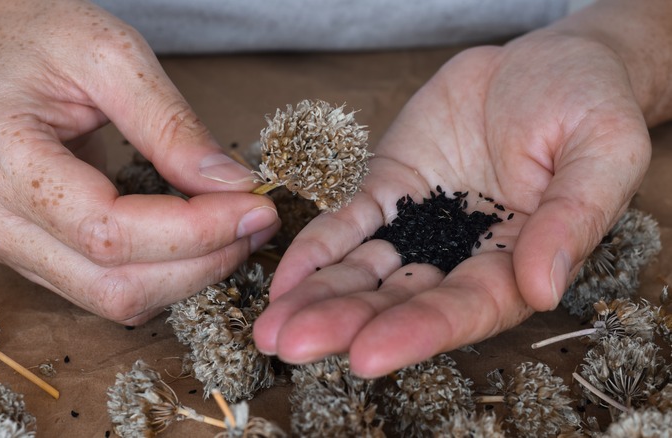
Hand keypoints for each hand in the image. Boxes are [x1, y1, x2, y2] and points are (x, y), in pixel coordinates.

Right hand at [0, 0, 278, 323]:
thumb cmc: (40, 42)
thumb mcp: (112, 57)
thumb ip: (171, 125)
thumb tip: (232, 185)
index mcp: (4, 162)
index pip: (108, 231)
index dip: (193, 231)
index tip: (255, 205)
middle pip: (116, 283)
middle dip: (203, 261)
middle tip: (257, 220)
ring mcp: (12, 248)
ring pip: (117, 300)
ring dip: (191, 276)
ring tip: (235, 229)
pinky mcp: (38, 259)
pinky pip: (111, 292)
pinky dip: (168, 276)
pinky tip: (199, 241)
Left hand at [254, 31, 650, 376]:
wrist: (545, 61)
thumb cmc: (587, 103)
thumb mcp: (603, 152)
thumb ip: (573, 218)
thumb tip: (545, 287)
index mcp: (518, 260)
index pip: (466, 308)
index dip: (417, 332)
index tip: (367, 355)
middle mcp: (461, 254)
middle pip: (401, 301)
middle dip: (345, 324)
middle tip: (290, 345)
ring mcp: (419, 223)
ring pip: (365, 270)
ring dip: (319, 298)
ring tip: (271, 326)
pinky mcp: (389, 188)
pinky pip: (349, 222)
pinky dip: (318, 247)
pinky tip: (285, 275)